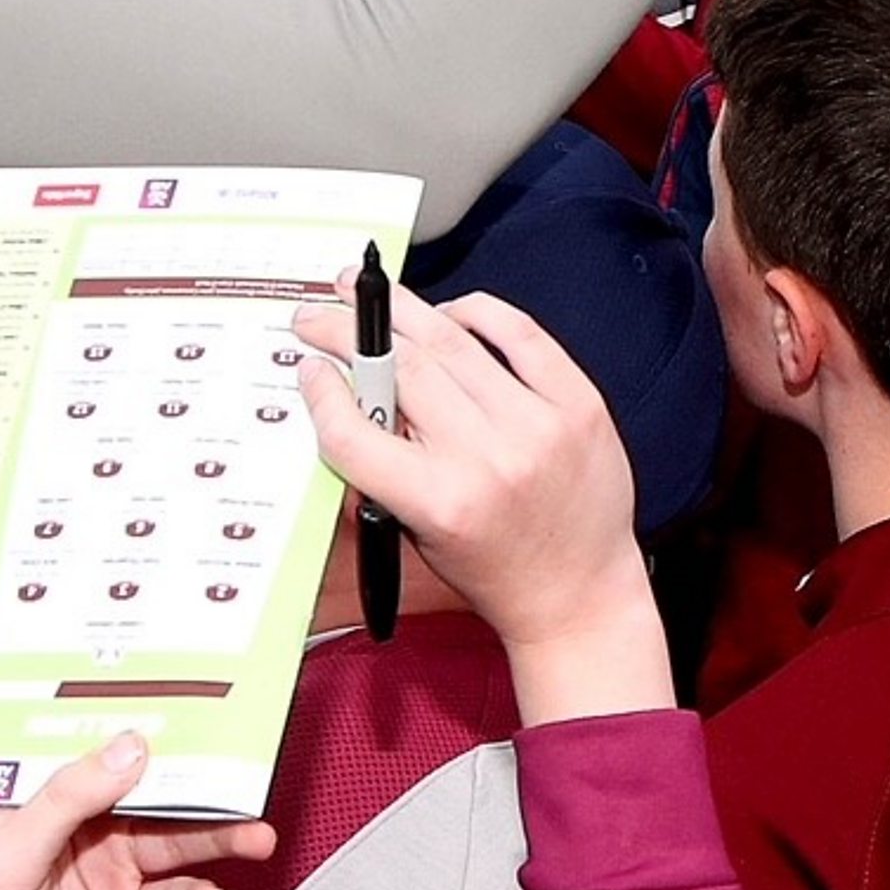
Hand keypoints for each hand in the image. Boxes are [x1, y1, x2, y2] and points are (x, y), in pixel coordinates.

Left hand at [0, 735, 272, 889]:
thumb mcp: (5, 855)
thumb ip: (68, 799)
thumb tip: (126, 750)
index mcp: (33, 805)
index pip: (94, 755)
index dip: (138, 735)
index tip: (189, 718)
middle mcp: (74, 836)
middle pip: (148, 798)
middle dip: (197, 788)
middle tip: (241, 778)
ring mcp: (104, 880)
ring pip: (172, 844)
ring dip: (215, 839)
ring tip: (253, 838)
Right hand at [295, 280, 669, 723]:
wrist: (582, 596)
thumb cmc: (495, 571)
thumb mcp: (417, 534)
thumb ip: (383, 467)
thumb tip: (348, 389)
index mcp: (439, 503)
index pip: (355, 431)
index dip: (322, 393)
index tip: (307, 367)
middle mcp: (488, 459)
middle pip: (400, 369)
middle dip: (347, 332)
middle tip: (321, 315)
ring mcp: (538, 425)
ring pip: (451, 341)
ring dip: (401, 310)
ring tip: (369, 293)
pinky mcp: (578, 404)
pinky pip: (520, 334)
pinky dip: (477, 313)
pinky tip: (448, 312)